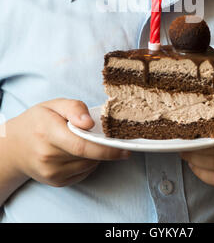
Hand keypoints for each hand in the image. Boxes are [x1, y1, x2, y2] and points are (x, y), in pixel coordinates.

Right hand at [6, 98, 130, 187]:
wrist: (15, 147)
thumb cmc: (38, 121)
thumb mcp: (54, 104)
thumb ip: (74, 108)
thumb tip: (90, 123)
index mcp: (48, 132)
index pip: (82, 145)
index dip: (106, 149)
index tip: (125, 148)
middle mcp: (48, 156)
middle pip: (88, 156)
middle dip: (104, 148)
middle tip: (111, 138)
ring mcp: (51, 173)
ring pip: (88, 165)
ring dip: (96, 155)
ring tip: (87, 140)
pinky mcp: (56, 182)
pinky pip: (83, 173)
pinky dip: (88, 163)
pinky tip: (80, 152)